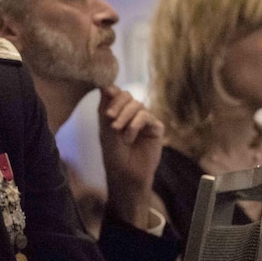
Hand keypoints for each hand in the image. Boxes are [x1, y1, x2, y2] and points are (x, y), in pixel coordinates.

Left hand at [98, 86, 164, 228]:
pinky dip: (135, 124)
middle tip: (109, 117)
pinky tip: (129, 137)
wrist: (126, 175)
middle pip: (126, 96)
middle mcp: (132, 114)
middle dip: (117, 104)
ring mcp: (145, 120)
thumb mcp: (105, 130)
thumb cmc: (113, 154)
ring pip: (137, 105)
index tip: (106, 90)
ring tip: (117, 131)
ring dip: (124, 116)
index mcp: (118, 112)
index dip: (112, 90)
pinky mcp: (156, 128)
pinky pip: (146, 116)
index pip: (116, 93)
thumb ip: (106, 108)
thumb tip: (105, 85)